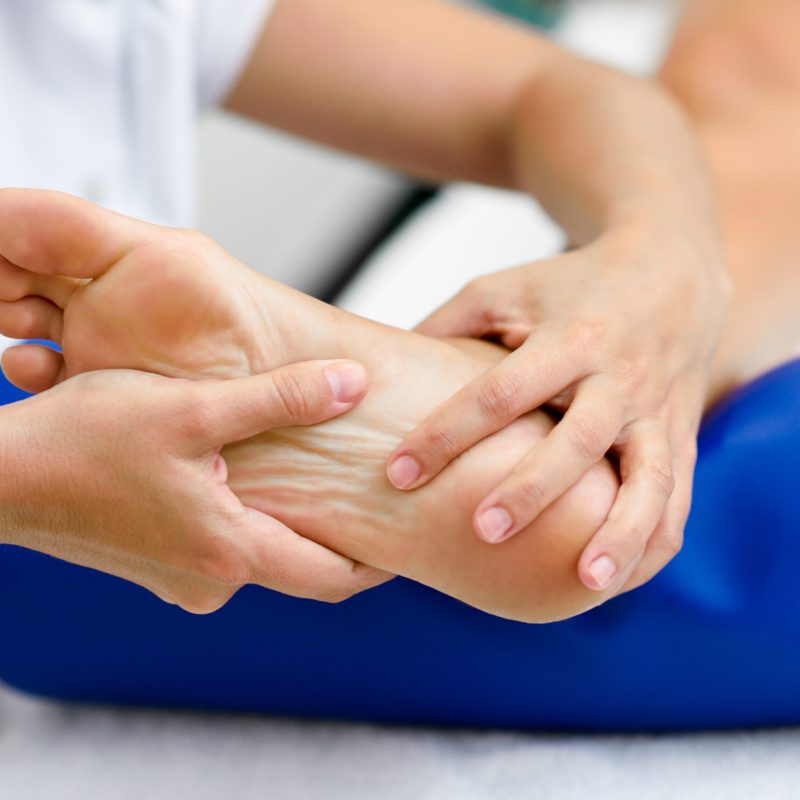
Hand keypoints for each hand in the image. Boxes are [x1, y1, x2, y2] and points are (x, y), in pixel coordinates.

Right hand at [1, 360, 389, 611]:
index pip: (335, 577)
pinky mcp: (156, 564)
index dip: (379, 560)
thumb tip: (352, 384)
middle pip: (302, 568)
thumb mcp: (194, 409)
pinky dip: (247, 521)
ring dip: (289, 523)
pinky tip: (248, 477)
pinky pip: (223, 549)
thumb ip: (281, 398)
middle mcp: (208, 581)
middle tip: (373, 502)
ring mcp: (179, 579)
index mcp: (229, 552)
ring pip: (260, 555)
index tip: (410, 535)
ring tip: (317, 479)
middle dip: (341, 541)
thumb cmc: (85, 441)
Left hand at [387, 226, 728, 593]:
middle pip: (577, 440)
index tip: (398, 473)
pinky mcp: (682, 437)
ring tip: (585, 582)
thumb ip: (447, 324)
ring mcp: (658, 411)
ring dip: (618, 532)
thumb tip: (378, 369)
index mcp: (567, 338)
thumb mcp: (507, 289)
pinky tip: (618, 579)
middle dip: (532, 488)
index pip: (500, 393)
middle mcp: (618, 377)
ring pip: (646, 479)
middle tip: (483, 531)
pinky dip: (653, 542)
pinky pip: (678, 498)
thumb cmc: (570, 286)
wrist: (672, 275)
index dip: (447, 433)